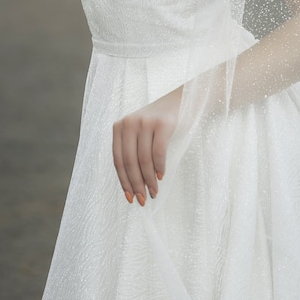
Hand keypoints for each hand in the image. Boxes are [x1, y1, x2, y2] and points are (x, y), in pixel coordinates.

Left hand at [112, 87, 181, 205]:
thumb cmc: (159, 123)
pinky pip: (158, 151)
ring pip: (144, 159)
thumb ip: (132, 151)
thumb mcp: (140, 133)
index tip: (130, 198)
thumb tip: (132, 185)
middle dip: (136, 184)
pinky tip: (161, 176)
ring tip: (154, 191)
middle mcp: (129, 123)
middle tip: (143, 199)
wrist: (181, 100)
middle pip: (129, 161)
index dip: (123, 181)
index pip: (118, 160)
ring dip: (149, 179)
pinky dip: (159, 167)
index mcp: (119, 127)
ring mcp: (146, 122)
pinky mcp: (162, 123)